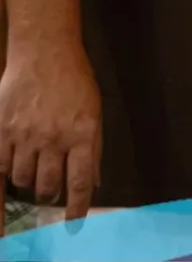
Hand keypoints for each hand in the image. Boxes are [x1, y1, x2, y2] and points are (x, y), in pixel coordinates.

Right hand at [0, 46, 102, 218]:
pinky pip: (1, 166)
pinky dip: (6, 173)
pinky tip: (11, 171)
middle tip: (50, 191)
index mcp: (82, 134)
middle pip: (48, 186)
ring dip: (29, 183)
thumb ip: (93, 148)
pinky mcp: (3, 131)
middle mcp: (53, 139)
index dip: (76, 208)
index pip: (79, 182)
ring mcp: (25, 136)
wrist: (45, 54)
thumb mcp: (94, 113)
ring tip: (34, 173)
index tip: (73, 224)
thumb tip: (92, 183)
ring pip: (23, 179)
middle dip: (49, 195)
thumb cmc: (75, 82)